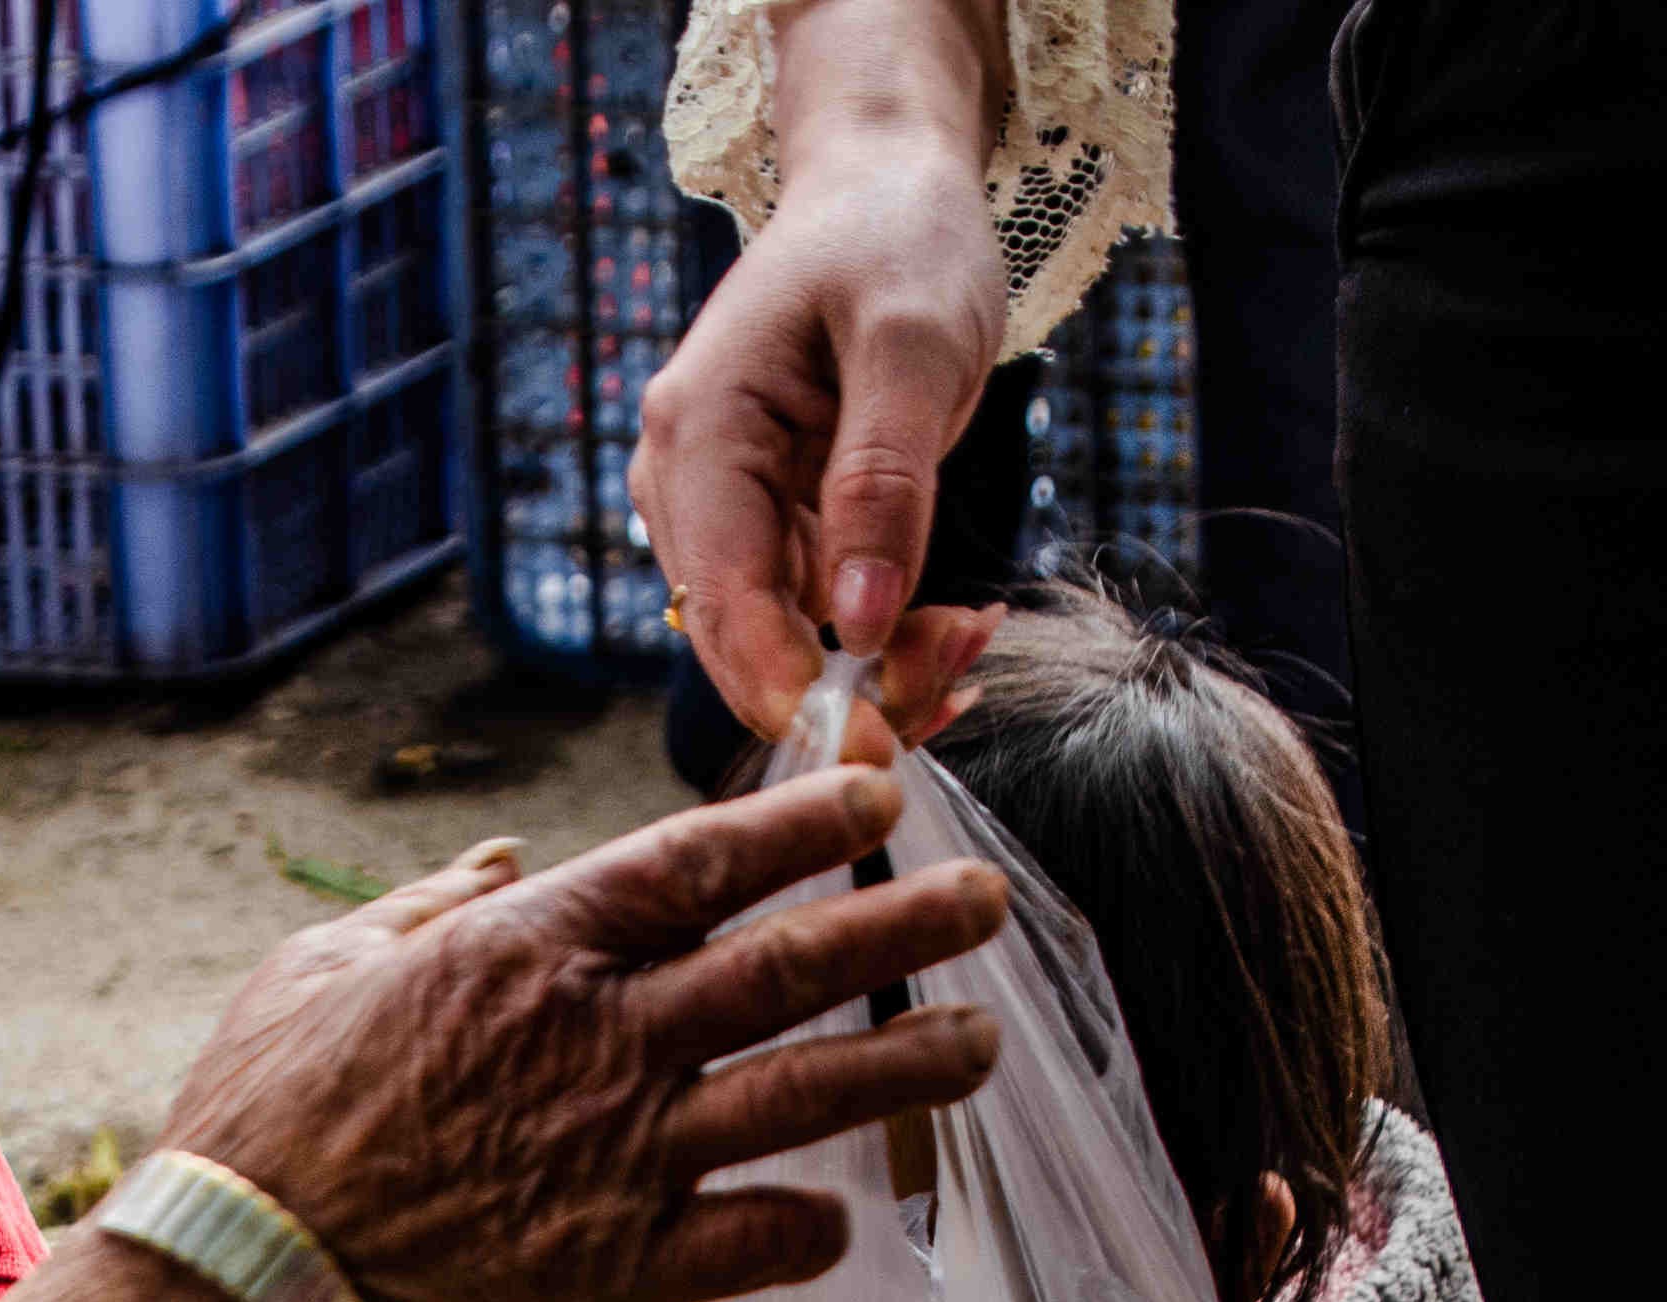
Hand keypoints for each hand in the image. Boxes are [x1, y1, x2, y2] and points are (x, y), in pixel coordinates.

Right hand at [153, 775, 1010, 1301]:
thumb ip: (435, 903)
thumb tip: (502, 858)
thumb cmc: (267, 1112)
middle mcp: (599, 1039)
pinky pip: (760, 1241)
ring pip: (810, 1094)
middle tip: (984, 901)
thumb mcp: (326, 965)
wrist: (245, 1274)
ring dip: (909, 1063)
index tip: (879, 794)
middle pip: (792, 963)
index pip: (705, 860)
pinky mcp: (620, 1268)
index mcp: (533, 948)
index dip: (807, 821)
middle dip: (905, 922)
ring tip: (980, 1042)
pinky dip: (816, 1228)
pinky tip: (847, 1218)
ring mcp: (620, 1156)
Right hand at [638, 104, 1015, 731]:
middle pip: (745, 638)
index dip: (789, 684)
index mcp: (699, 432)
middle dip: (850, 682)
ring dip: (882, 663)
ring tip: (976, 634)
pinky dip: (889, 635)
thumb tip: (855, 624)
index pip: (723, 595)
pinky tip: (958, 623)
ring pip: (788, 642)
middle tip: (962, 673)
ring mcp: (730, 510)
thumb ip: (883, 484)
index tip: (874, 747)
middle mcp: (690, 484)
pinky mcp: (777, 526)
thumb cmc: (897, 240)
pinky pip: (821, 617)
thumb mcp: (912, 347)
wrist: (888, 188)